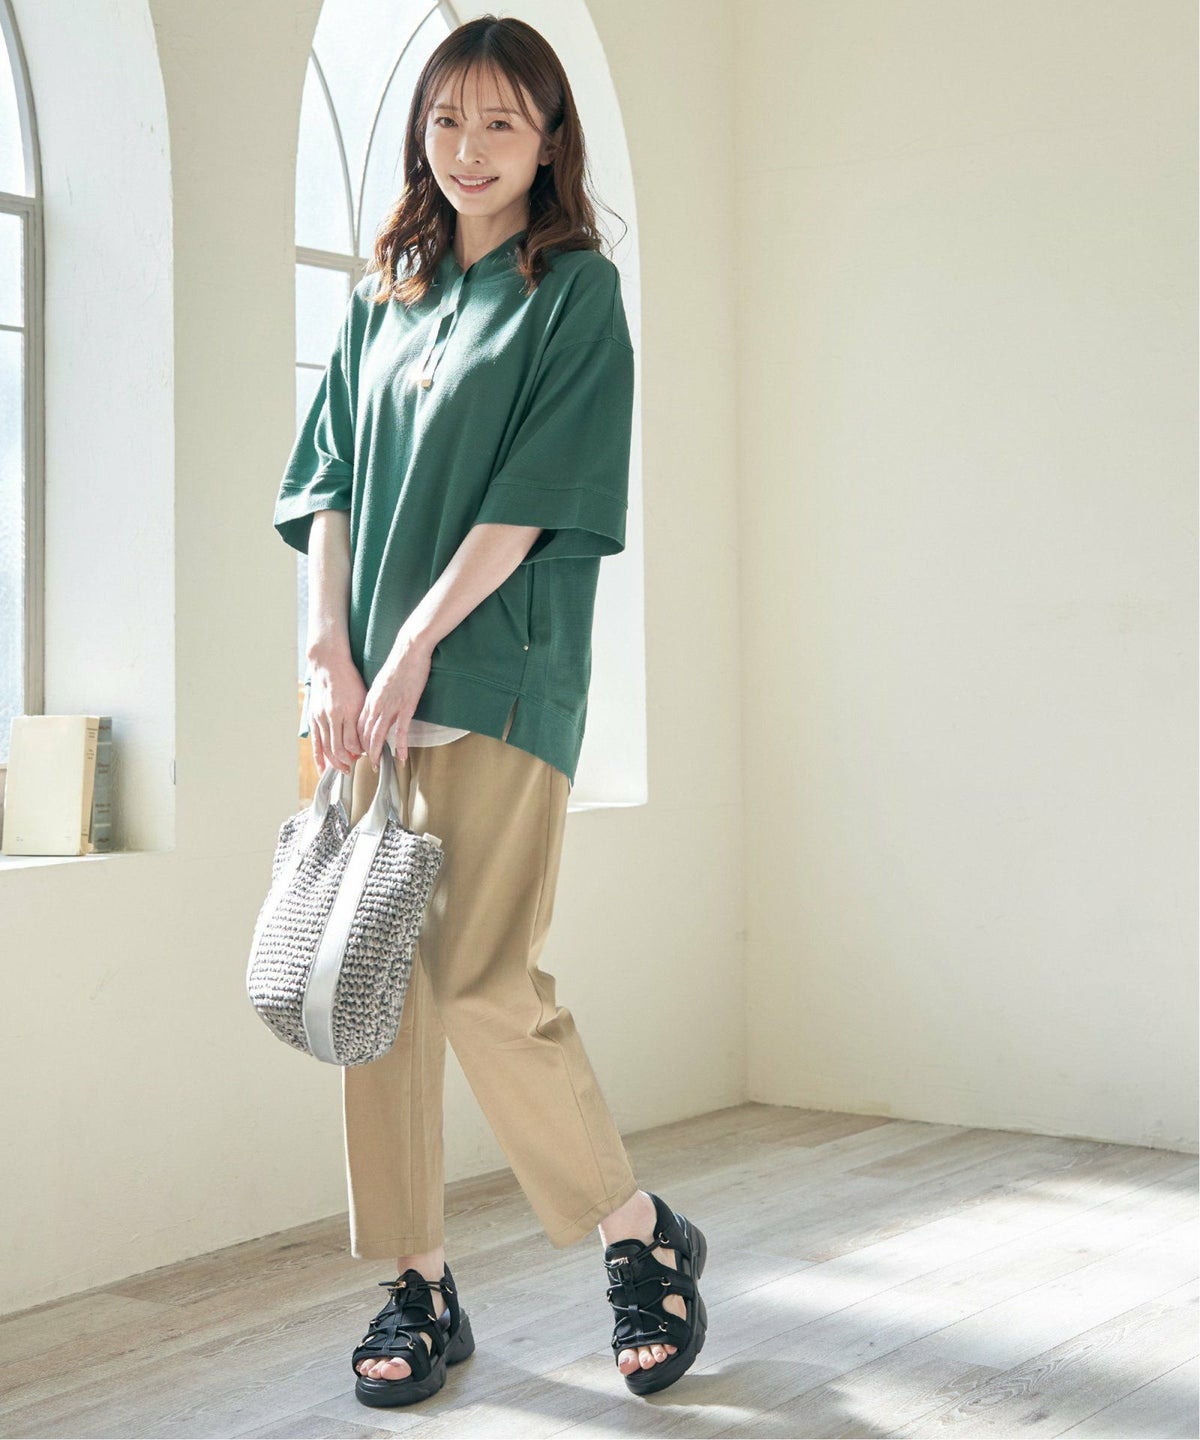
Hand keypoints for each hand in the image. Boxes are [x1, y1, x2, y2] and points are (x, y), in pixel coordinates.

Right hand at [308, 653, 367, 775]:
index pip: (353, 741)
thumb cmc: (349, 680)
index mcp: (348, 710)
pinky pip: (316, 743)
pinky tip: (322, 769)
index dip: (359, 752)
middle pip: (339, 748)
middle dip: (348, 760)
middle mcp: (333, 715)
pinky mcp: (313, 718)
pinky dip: (319, 758)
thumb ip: (362, 720)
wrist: (329, 666)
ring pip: (327, 748)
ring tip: (344, 769)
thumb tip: (364, 741)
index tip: (366, 754)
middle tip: (355, 765)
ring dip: (336, 762)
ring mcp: (321, 717)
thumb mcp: (362, 698)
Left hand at [358, 631, 433, 769]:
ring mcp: (391, 706)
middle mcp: (377, 705)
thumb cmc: (399, 664)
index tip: (362, 752)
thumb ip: (379, 697)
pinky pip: (401, 731)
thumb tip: (378, 707)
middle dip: (366, 752)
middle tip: (369, 764)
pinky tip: (401, 756)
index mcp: (370, 699)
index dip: (359, 741)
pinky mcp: (406, 706)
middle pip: (365, 734)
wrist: (409, 650)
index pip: (359, 726)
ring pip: (378, 735)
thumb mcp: (383, 682)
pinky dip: (400, 746)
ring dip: (377, 753)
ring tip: (378, 766)